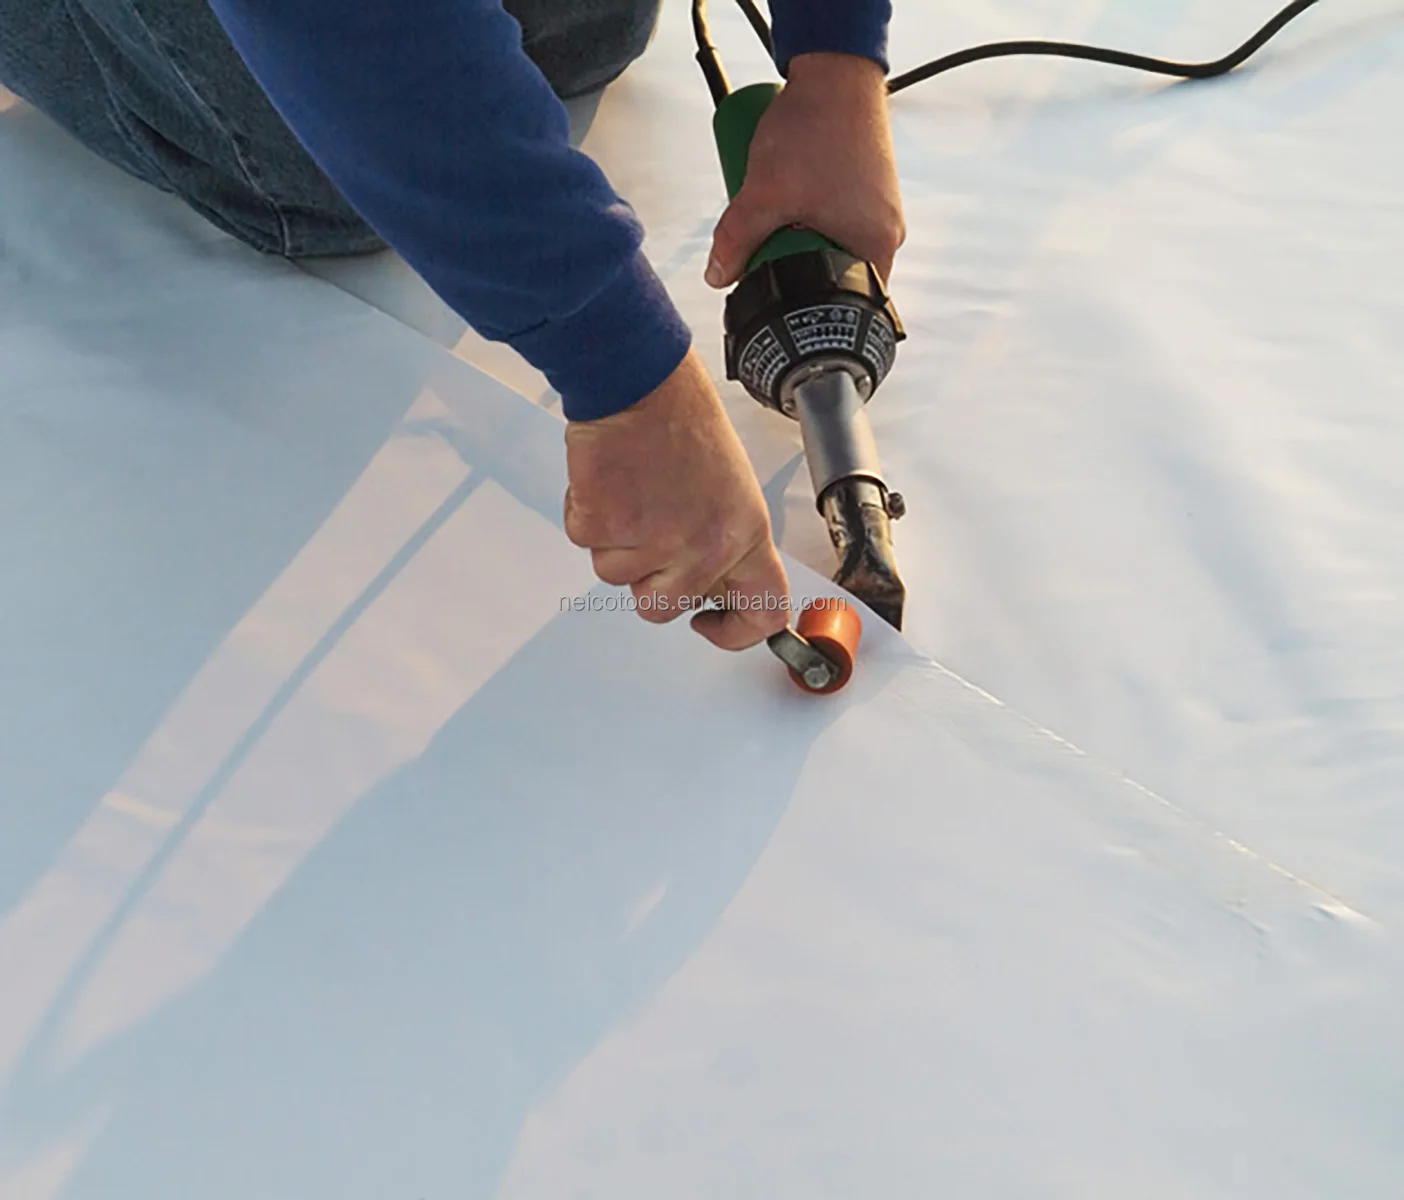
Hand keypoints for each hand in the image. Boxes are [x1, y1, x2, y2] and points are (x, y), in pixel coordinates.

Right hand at [564, 348, 790, 648]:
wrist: (638, 380)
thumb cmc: (682, 422)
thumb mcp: (731, 488)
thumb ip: (723, 542)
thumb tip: (708, 584)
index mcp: (746, 535)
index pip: (763, 613)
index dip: (735, 633)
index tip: (708, 623)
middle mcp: (704, 547)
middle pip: (663, 608)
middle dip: (647, 576)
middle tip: (648, 524)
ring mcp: (653, 541)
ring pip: (617, 575)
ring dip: (616, 538)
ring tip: (633, 486)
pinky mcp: (604, 527)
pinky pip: (587, 543)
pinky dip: (589, 513)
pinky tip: (609, 478)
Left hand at [706, 52, 905, 286]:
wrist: (835, 70)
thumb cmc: (814, 128)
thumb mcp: (764, 192)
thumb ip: (736, 240)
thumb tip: (717, 277)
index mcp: (876, 246)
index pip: (838, 300)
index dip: (800, 295)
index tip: (773, 279)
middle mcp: (888, 231)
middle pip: (832, 270)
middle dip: (796, 259)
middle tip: (771, 234)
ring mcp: (882, 208)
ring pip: (831, 239)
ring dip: (801, 231)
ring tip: (782, 203)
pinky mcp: (872, 187)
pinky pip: (839, 215)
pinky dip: (814, 210)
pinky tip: (795, 189)